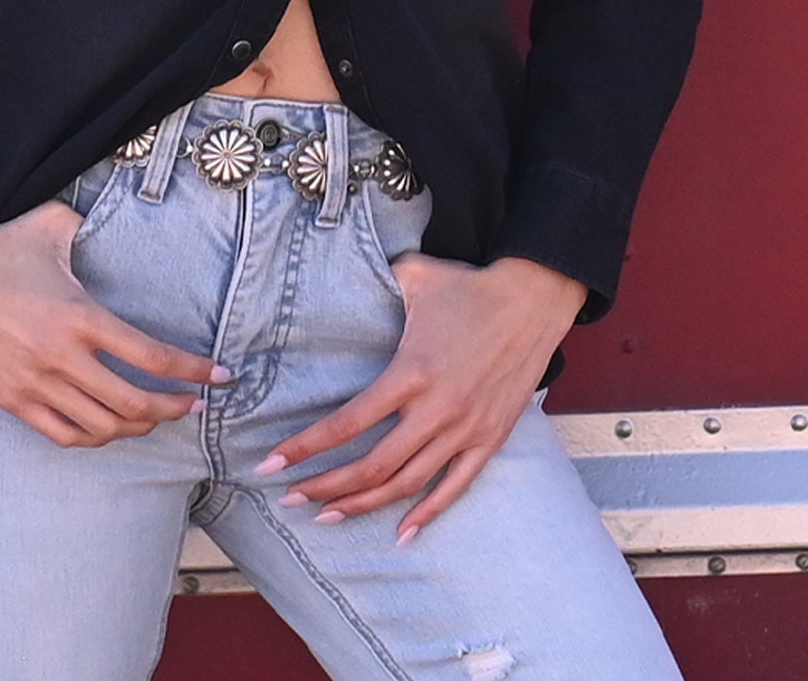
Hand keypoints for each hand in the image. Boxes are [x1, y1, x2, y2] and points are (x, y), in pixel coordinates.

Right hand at [0, 208, 229, 448]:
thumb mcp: (53, 226)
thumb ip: (92, 228)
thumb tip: (118, 223)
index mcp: (80, 317)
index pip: (151, 357)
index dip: (193, 371)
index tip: (220, 375)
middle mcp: (61, 358)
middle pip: (133, 404)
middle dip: (173, 408)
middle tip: (193, 404)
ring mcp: (36, 385)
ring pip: (101, 428)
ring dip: (137, 428)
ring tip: (156, 417)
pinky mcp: (13, 401)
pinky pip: (63, 435)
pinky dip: (94, 438)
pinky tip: (109, 427)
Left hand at [253, 253, 585, 544]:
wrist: (534, 299)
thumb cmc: (469, 286)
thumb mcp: (416, 275)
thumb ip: (376, 280)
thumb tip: (344, 272)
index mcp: (411, 373)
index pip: (349, 423)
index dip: (307, 447)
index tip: (273, 462)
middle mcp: (437, 409)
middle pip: (372, 465)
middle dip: (326, 486)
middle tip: (290, 499)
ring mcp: (465, 429)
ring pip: (407, 484)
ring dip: (364, 504)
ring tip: (328, 515)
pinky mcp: (490, 439)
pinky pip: (455, 487)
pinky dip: (428, 514)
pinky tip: (402, 533)